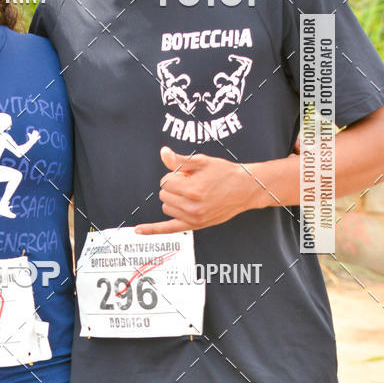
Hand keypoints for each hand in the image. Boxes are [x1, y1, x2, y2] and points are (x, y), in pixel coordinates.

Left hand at [135, 146, 261, 234]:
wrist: (245, 189)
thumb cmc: (225, 173)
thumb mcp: (202, 161)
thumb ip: (179, 160)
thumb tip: (163, 152)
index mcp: (193, 190)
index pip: (166, 182)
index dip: (174, 175)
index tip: (187, 174)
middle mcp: (192, 207)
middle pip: (163, 195)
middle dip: (173, 186)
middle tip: (191, 183)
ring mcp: (194, 218)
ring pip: (166, 207)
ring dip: (173, 200)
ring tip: (192, 193)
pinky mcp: (196, 225)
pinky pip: (169, 229)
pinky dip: (152, 230)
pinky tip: (138, 230)